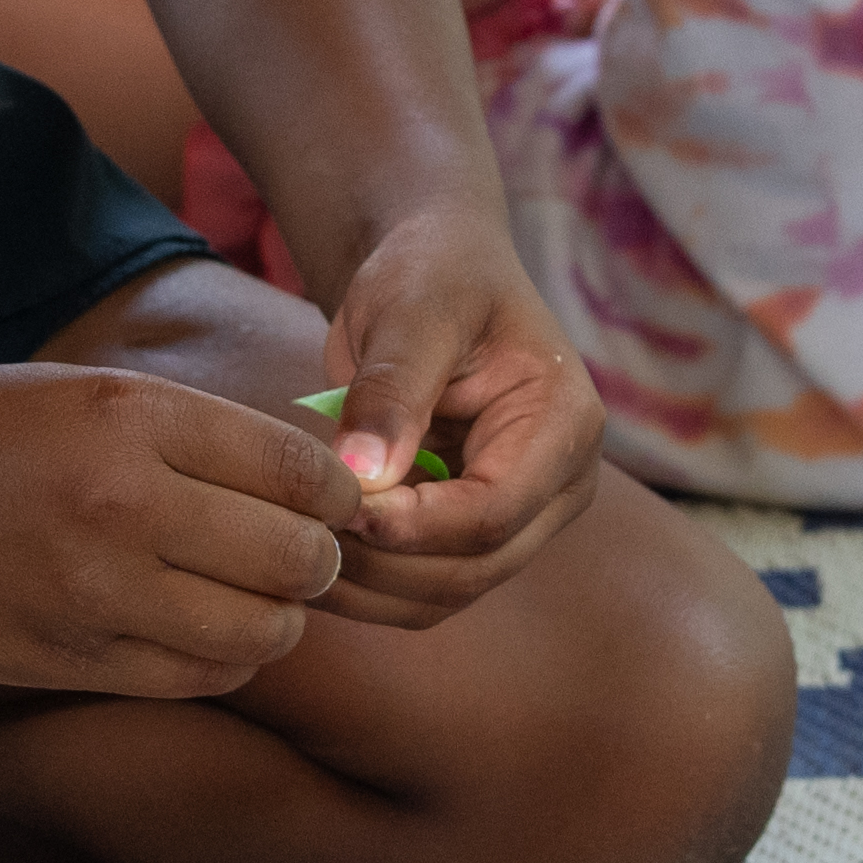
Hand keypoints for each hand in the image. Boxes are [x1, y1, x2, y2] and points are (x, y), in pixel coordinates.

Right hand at [0, 362, 372, 698]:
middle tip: (301, 556)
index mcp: (133, 416)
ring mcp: (95, 592)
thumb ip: (198, 434)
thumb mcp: (88, 394)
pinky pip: (196, 678)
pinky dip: (220, 661)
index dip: (338, 495)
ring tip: (250, 598)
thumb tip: (316, 481)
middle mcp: (123, 503)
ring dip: (275, 620)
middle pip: (294, 558)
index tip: (334, 503)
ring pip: (260, 633)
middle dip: (316, 562)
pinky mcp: (70, 660)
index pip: (298, 471)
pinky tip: (198, 632)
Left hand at [302, 204, 609, 629]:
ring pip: (446, 592)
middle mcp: (557, 485)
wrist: (435, 271)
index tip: (337, 506)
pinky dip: (367, 583)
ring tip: (297, 545)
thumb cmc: (433, 272)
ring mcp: (519, 516)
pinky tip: (311, 551)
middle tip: (301, 531)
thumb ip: (392, 389)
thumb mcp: (411, 308)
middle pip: (475, 567)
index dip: (414, 526)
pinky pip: (422, 586)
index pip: (495, 511)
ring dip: (370, 586)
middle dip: (385, 563)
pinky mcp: (472, 533)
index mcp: (565, 424)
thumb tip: (364, 474)